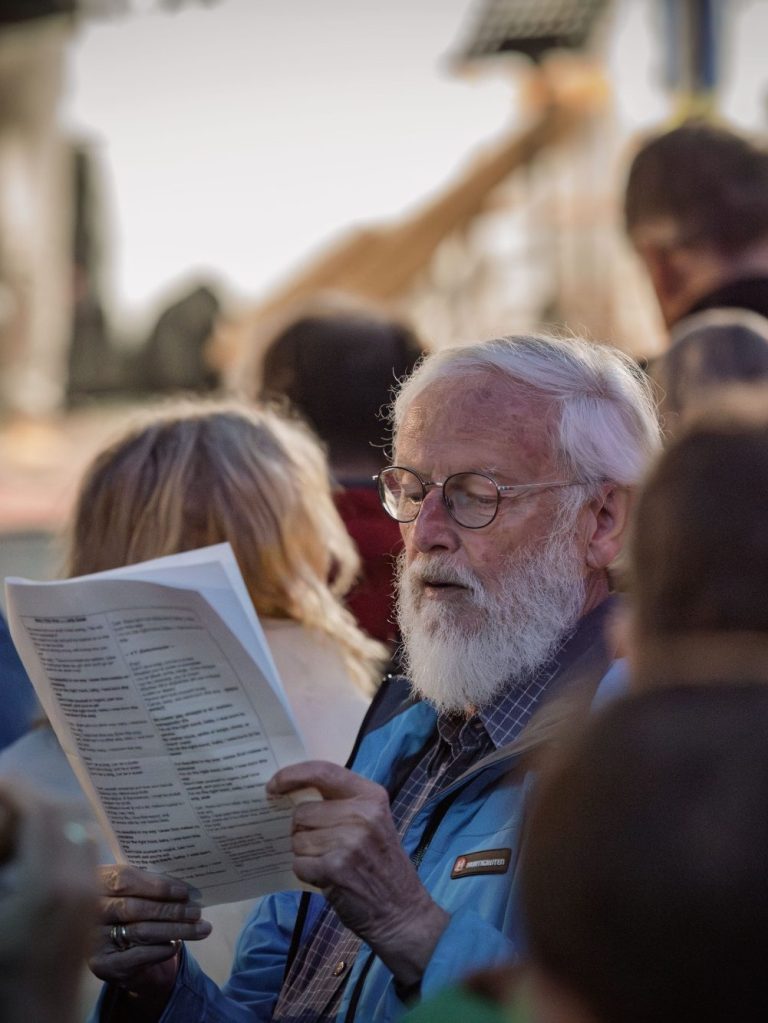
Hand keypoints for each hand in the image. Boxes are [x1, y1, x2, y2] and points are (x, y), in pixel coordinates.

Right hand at [0, 782, 98, 1022]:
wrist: (34, 1015)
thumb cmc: (4, 969)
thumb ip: (2, 862)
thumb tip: (5, 829)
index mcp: (49, 883)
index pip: (42, 814)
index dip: (21, 790)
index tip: (3, 779)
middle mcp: (79, 883)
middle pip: (67, 816)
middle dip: (37, 799)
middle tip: (10, 794)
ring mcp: (90, 894)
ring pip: (79, 833)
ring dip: (53, 818)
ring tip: (23, 816)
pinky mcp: (92, 906)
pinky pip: (85, 855)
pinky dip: (64, 839)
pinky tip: (41, 847)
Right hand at [89, 864, 211, 1012]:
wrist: (118, 955)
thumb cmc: (132, 913)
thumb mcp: (135, 892)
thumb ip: (150, 885)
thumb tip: (185, 890)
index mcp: (96, 883)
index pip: (124, 880)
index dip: (156, 885)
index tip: (183, 891)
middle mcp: (88, 911)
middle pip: (135, 908)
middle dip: (171, 910)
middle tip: (197, 911)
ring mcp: (93, 939)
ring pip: (141, 931)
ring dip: (176, 929)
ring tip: (200, 928)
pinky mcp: (101, 965)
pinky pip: (139, 955)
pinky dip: (162, 949)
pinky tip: (177, 945)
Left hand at [267, 761, 448, 988]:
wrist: (401, 910)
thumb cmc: (380, 864)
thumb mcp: (372, 821)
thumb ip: (340, 804)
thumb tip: (291, 796)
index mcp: (371, 795)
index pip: (323, 771)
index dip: (292, 775)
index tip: (273, 785)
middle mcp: (362, 814)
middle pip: (302, 812)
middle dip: (302, 831)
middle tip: (324, 847)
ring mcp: (350, 841)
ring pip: (298, 839)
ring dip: (305, 854)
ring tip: (329, 863)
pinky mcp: (336, 867)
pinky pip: (299, 863)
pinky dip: (306, 873)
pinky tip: (327, 877)